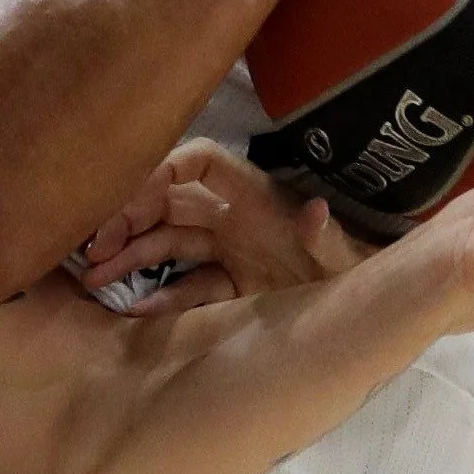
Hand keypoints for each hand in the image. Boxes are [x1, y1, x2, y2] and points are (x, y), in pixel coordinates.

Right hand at [75, 142, 363, 315]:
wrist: (380, 311)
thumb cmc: (361, 275)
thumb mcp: (345, 261)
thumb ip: (326, 238)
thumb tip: (314, 211)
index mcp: (255, 198)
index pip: (197, 162)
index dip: (159, 171)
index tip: (127, 200)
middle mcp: (236, 217)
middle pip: (168, 204)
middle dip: (127, 219)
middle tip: (92, 248)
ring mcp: (231, 251)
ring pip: (167, 244)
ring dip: (131, 257)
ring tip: (93, 278)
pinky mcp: (233, 285)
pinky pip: (186, 287)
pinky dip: (159, 297)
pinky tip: (131, 311)